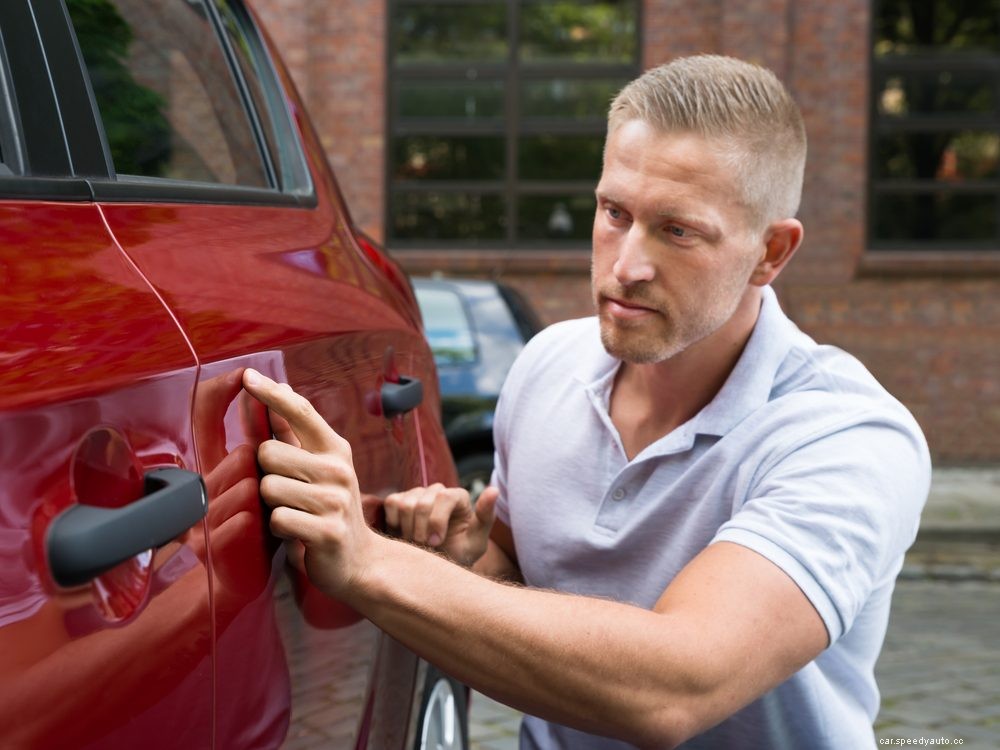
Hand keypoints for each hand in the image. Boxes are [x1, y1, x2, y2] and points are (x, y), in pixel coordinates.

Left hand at [241, 368, 377, 600]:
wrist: (360, 561)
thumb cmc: (330, 510)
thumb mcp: (319, 468)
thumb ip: (294, 433)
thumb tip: (278, 392)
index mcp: (335, 449)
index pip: (300, 411)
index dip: (271, 393)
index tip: (247, 376)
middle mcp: (338, 469)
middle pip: (269, 453)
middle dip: (265, 473)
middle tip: (286, 491)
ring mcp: (335, 500)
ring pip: (268, 488)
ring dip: (271, 505)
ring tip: (293, 514)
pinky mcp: (327, 531)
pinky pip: (277, 519)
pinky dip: (279, 529)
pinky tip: (296, 533)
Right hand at [384, 484, 498, 567]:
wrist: (437, 566)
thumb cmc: (460, 554)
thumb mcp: (476, 541)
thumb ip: (486, 516)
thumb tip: (494, 490)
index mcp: (459, 497)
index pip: (443, 497)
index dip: (436, 520)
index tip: (436, 543)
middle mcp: (438, 490)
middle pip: (422, 502)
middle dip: (420, 530)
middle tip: (425, 548)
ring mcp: (417, 493)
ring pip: (405, 504)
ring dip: (408, 529)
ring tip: (416, 545)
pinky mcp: (399, 499)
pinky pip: (391, 504)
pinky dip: (394, 523)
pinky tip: (403, 536)